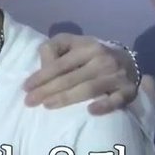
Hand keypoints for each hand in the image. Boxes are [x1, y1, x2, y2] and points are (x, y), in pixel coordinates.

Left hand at [24, 34, 138, 114]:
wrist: (127, 61)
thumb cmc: (91, 54)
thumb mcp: (72, 44)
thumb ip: (54, 48)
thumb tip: (42, 65)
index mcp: (88, 47)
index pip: (61, 64)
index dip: (42, 76)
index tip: (26, 88)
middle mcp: (103, 60)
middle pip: (71, 78)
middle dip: (48, 90)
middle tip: (30, 102)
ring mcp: (117, 76)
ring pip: (89, 89)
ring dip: (67, 98)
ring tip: (47, 105)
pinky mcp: (128, 91)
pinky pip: (116, 100)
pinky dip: (104, 105)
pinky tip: (90, 111)